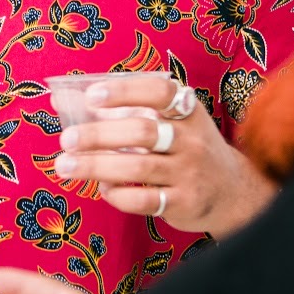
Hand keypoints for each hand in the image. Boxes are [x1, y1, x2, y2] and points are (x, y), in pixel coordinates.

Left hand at [53, 76, 275, 233]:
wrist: (231, 191)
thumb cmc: (185, 148)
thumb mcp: (168, 122)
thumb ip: (121, 111)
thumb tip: (62, 101)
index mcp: (186, 110)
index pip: (159, 91)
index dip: (124, 91)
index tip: (91, 96)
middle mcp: (191, 138)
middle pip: (143, 131)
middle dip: (99, 135)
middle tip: (67, 139)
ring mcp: (190, 172)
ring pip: (139, 167)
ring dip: (96, 166)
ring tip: (65, 165)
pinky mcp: (184, 202)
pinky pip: (144, 199)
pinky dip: (118, 194)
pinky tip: (103, 188)